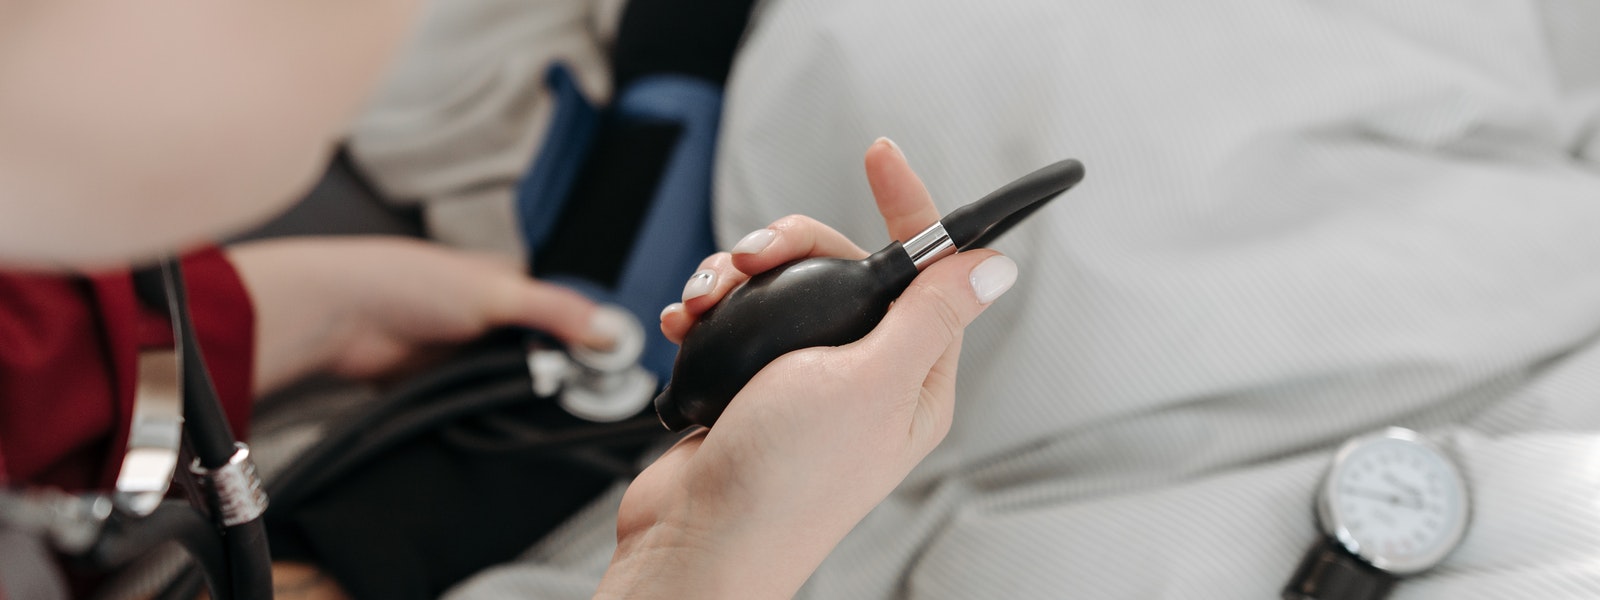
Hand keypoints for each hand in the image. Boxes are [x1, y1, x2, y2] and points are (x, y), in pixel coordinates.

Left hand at [227, 237, 612, 393]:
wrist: (336, 317)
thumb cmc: (404, 281)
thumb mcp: (498, 292)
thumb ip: (557, 311)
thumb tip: (611, 331)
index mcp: (505, 279)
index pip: (563, 309)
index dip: (588, 335)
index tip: (612, 363)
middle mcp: (487, 313)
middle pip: (542, 349)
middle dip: (559, 369)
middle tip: (583, 390)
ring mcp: (463, 349)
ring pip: (512, 378)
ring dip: (525, 390)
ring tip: (544, 402)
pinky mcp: (442, 381)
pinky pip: (479, 400)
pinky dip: (492, 406)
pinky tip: (505, 411)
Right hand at [597, 139, 1019, 597]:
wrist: (697, 537)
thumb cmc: (786, 482)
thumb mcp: (869, 383)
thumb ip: (928, 317)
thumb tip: (993, 267)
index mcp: (914, 378)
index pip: (929, 272)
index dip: (910, 207)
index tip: (882, 156)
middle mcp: (865, 375)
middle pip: (841, 266)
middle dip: (789, 247)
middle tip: (750, 256)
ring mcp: (805, 380)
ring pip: (782, 288)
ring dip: (734, 280)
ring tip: (704, 300)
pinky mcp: (752, 385)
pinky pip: (737, 319)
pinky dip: (707, 310)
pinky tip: (685, 322)